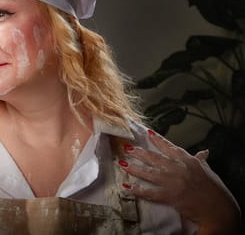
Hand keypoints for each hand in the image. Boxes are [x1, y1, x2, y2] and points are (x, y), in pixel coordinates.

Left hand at [121, 129, 240, 234]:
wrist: (218, 208)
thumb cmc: (213, 189)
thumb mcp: (207, 171)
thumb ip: (201, 160)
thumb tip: (204, 152)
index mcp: (187, 161)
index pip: (169, 147)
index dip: (157, 140)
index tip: (147, 132)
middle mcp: (178, 169)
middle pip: (154, 158)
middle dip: (139, 152)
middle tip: (127, 147)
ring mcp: (172, 182)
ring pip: (148, 173)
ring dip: (134, 168)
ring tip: (122, 163)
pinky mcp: (169, 196)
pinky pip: (149, 192)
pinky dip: (137, 190)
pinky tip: (127, 187)